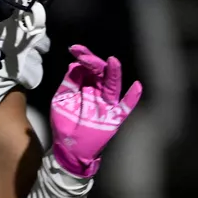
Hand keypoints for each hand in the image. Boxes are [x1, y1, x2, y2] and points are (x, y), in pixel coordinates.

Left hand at [50, 45, 142, 177]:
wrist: (68, 149)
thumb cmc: (64, 124)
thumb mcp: (60, 100)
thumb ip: (69, 83)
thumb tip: (75, 65)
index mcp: (85, 86)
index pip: (87, 67)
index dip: (83, 56)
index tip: (75, 48)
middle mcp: (98, 92)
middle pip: (101, 73)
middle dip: (94, 62)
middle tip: (84, 55)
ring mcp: (107, 104)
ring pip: (113, 86)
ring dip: (114, 74)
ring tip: (112, 62)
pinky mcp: (114, 117)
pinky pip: (126, 106)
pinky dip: (132, 97)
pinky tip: (137, 87)